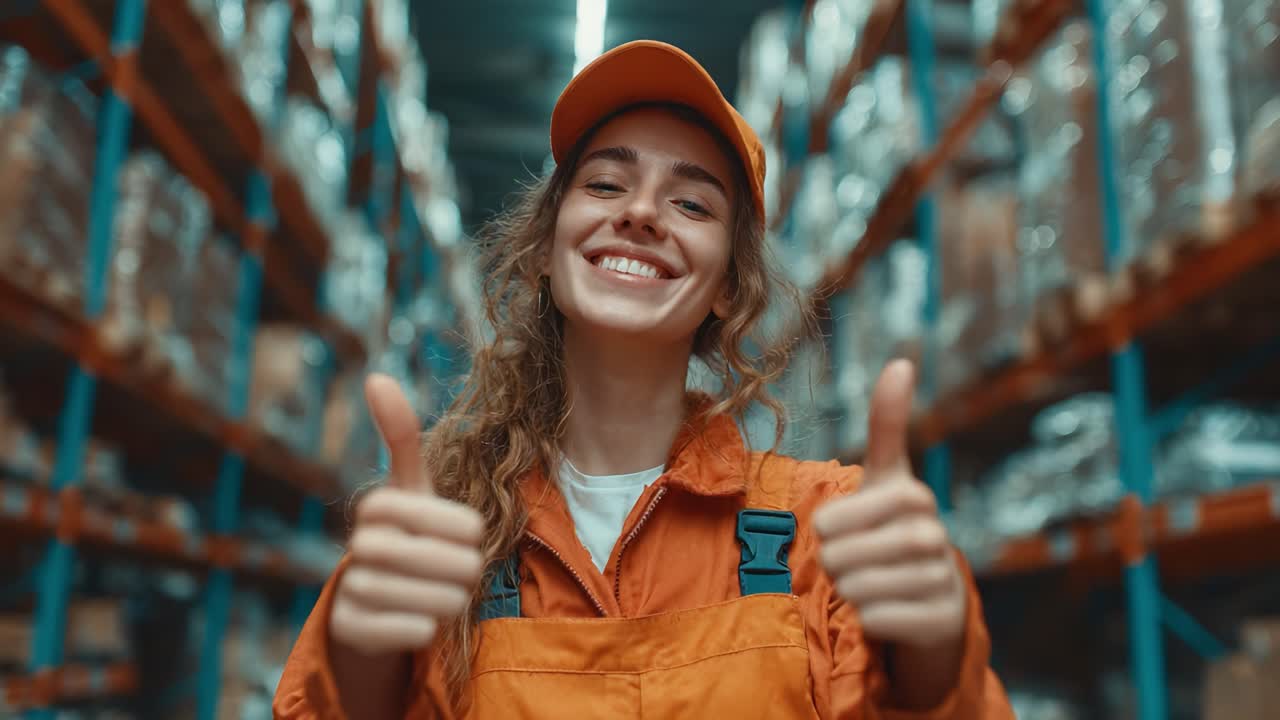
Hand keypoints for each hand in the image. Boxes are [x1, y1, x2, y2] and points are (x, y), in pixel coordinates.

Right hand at [329, 374, 485, 656]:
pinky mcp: (350, 629)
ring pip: (436, 601)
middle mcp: (360, 544)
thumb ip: (401, 434)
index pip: (462, 523)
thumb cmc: (406, 532)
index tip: (466, 535)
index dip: (473, 533)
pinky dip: (427, 629)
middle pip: (452, 563)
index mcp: (381, 504)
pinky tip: (419, 620)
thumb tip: (376, 376)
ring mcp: (351, 587)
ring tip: (443, 595)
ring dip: (450, 602)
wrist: (370, 600)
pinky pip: (414, 632)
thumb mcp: (412, 486)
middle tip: (461, 573)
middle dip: (467, 572)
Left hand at [814, 359, 965, 648]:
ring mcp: (940, 577)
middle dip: (835, 564)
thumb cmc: (895, 532)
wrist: (934, 605)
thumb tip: (902, 361)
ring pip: (853, 588)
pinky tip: (891, 612)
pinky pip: (873, 620)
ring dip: (851, 592)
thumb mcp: (887, 479)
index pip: (829, 520)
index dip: (826, 531)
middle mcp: (932, 533)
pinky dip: (870, 621)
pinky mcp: (941, 620)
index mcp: (912, 494)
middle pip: (834, 555)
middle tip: (860, 563)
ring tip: (875, 585)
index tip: (845, 530)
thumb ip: (888, 424)